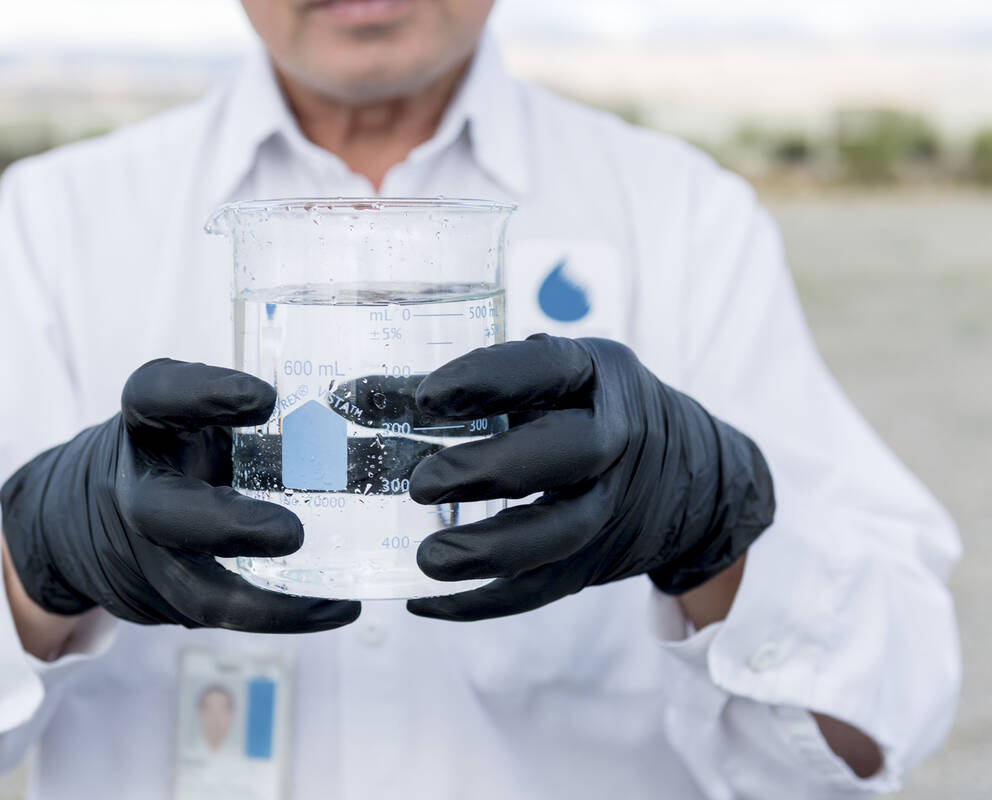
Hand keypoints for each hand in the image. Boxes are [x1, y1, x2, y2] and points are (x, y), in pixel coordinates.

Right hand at [0, 359, 359, 631]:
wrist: (90, 514)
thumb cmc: (176, 448)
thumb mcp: (196, 416)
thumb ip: (255, 416)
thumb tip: (361, 407)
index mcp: (147, 426)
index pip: (154, 395)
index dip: (204, 394)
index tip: (265, 397)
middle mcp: (139, 487)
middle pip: (160, 511)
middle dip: (226, 527)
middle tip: (291, 534)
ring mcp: (151, 551)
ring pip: (191, 588)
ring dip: (263, 601)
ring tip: (333, 602)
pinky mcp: (168, 594)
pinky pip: (221, 612)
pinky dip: (281, 614)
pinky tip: (333, 609)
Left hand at [406, 334, 773, 620]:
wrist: (691, 474)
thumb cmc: (585, 409)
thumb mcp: (551, 377)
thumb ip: (468, 386)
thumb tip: (354, 395)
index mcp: (598, 375)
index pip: (546, 369)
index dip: (487, 379)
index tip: (426, 397)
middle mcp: (616, 437)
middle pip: (567, 455)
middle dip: (492, 470)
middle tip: (419, 484)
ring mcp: (612, 505)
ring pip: (560, 535)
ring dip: (491, 551)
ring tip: (426, 560)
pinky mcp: (598, 560)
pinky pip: (545, 588)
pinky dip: (485, 601)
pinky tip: (426, 602)